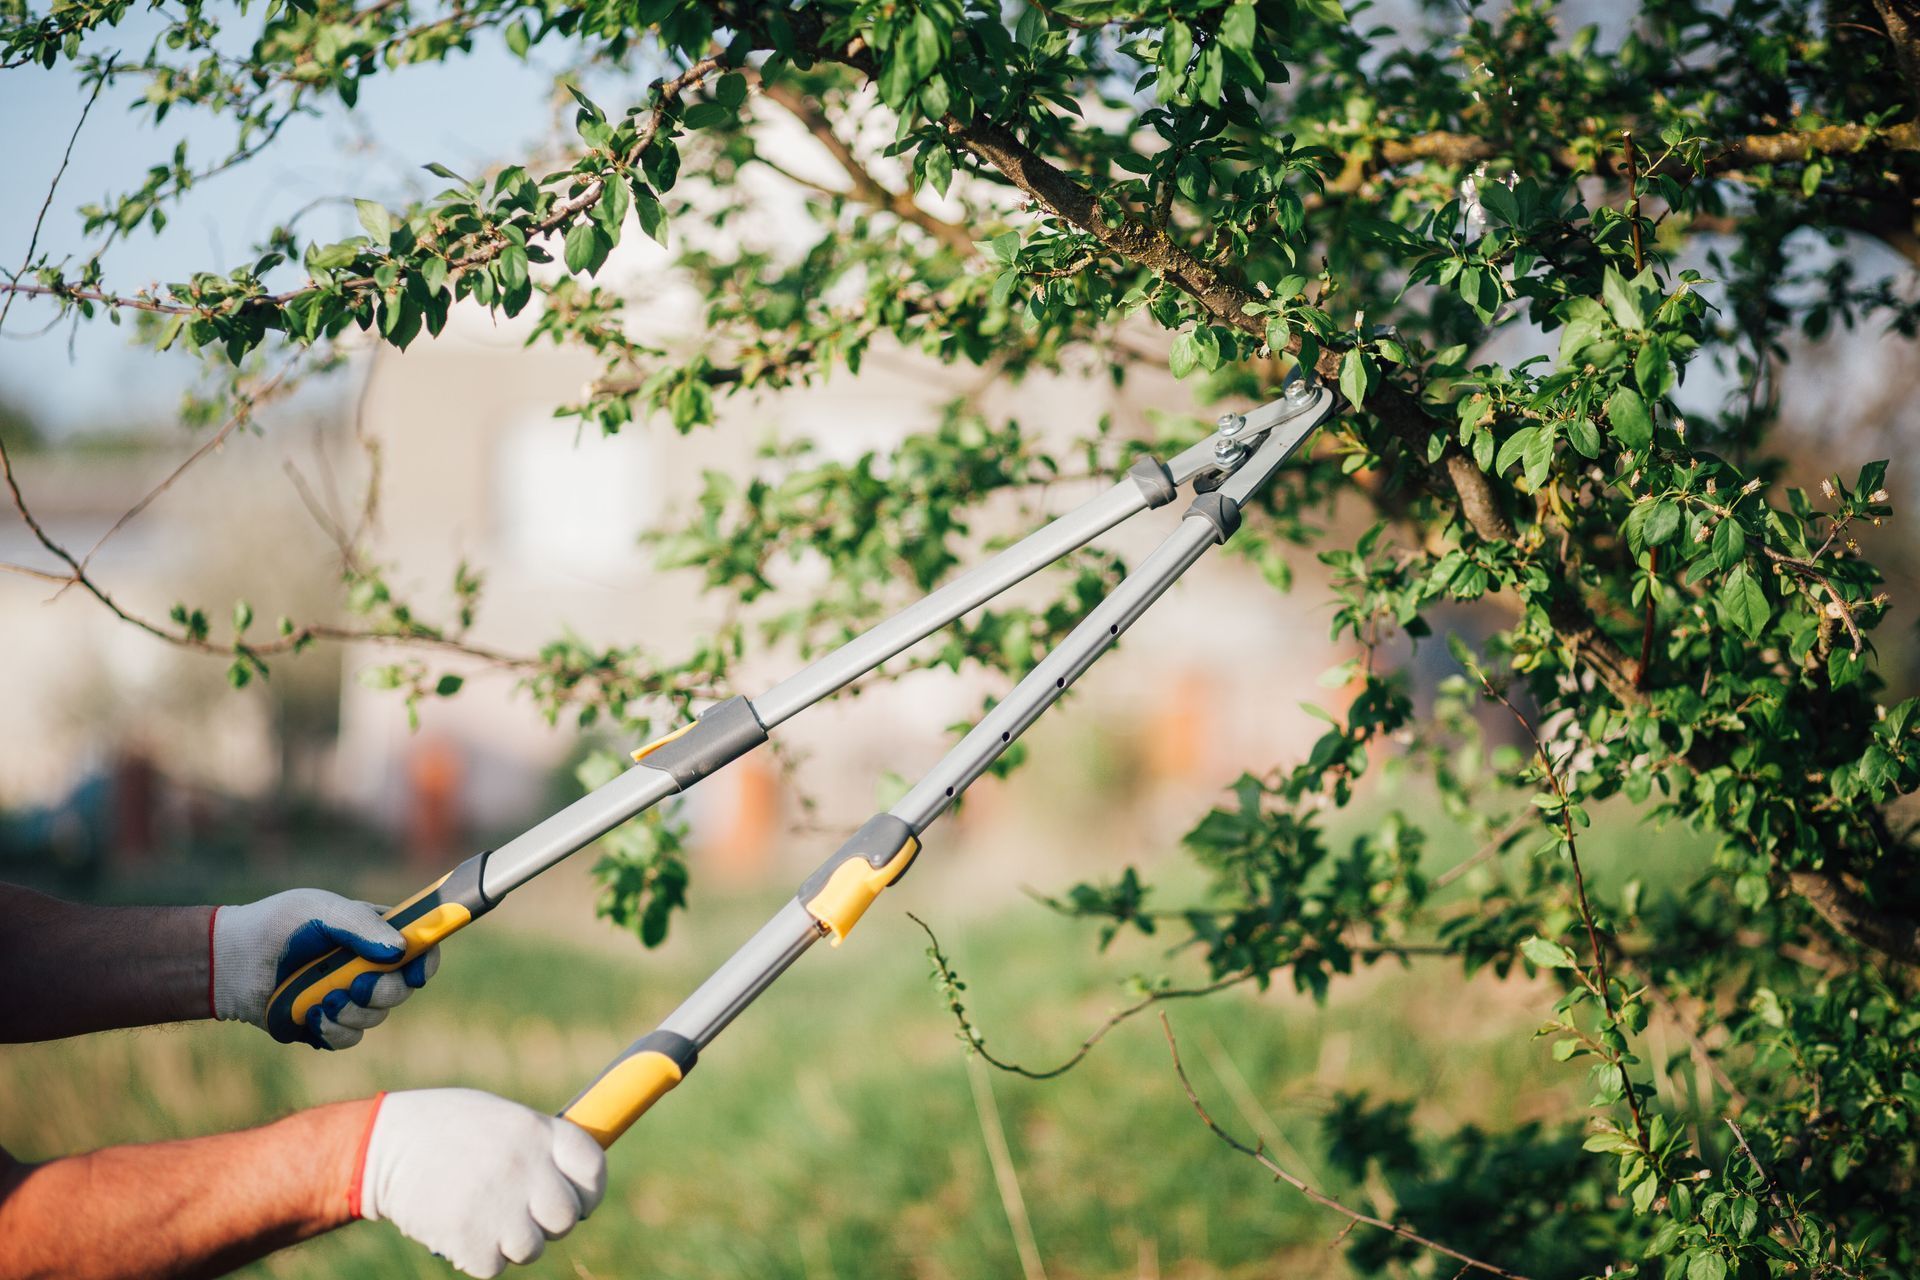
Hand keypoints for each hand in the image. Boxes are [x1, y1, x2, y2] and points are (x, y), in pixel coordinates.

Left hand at [211, 889, 439, 1048]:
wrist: (230, 962)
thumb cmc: (275, 925)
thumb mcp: (320, 910)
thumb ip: (362, 925)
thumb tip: (399, 951)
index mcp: (375, 933)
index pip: (419, 947)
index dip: (425, 961)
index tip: (417, 972)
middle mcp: (368, 967)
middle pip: (403, 988)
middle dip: (384, 991)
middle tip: (358, 985)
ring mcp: (349, 998)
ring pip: (376, 1017)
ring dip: (352, 1011)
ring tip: (321, 999)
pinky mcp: (328, 1024)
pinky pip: (349, 1038)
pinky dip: (333, 1029)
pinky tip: (311, 1014)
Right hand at [355, 1089, 606, 1277]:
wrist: (381, 1145)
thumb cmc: (446, 1129)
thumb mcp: (500, 1119)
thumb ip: (538, 1147)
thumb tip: (576, 1184)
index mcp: (536, 1129)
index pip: (593, 1168)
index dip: (589, 1192)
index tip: (579, 1202)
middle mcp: (524, 1165)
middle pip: (565, 1217)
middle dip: (548, 1223)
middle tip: (522, 1215)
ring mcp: (497, 1202)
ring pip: (531, 1249)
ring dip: (510, 1243)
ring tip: (484, 1218)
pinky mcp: (468, 1236)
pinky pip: (492, 1266)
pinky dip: (477, 1256)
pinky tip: (459, 1229)